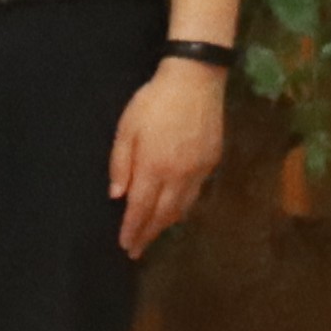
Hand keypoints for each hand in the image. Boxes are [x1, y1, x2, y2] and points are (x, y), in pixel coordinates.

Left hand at [110, 55, 233, 257]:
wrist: (196, 80)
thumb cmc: (154, 101)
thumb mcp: (126, 128)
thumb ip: (120, 164)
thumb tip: (117, 196)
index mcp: (153, 167)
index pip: (140, 208)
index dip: (133, 229)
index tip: (126, 245)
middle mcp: (178, 175)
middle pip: (163, 214)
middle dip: (149, 234)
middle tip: (137, 250)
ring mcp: (199, 170)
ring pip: (182, 207)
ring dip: (166, 224)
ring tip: (154, 234)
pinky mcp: (212, 161)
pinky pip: (196, 193)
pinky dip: (184, 207)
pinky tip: (176, 209)